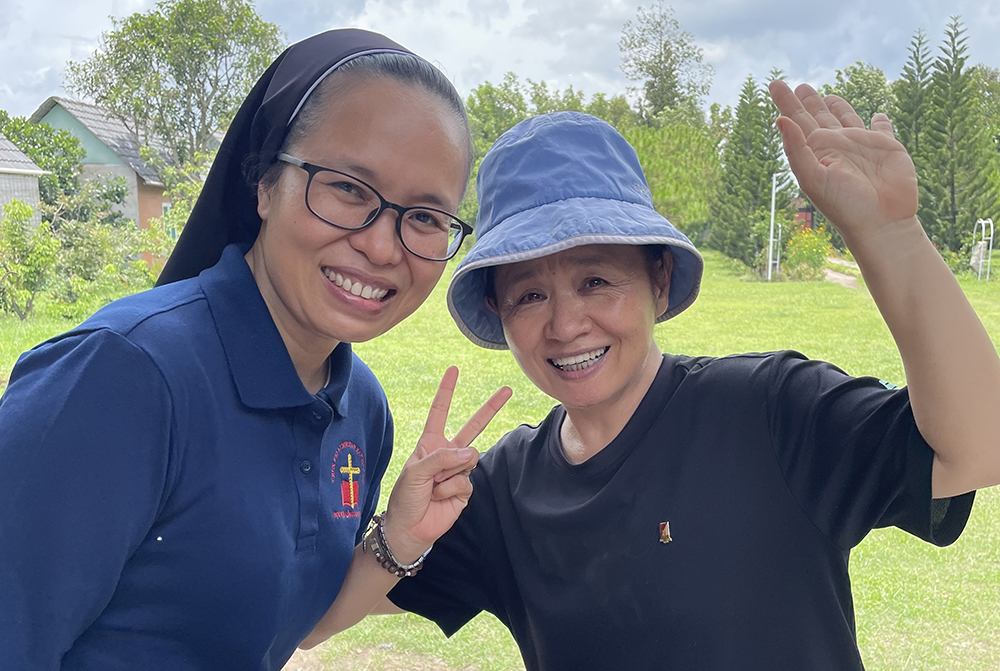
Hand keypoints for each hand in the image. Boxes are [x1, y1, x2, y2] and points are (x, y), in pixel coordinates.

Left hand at [382, 366, 511, 561]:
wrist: (409, 529)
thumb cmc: (404, 498)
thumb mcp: (415, 471)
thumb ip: (442, 457)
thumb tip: (470, 452)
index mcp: (430, 443)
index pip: (440, 412)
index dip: (446, 391)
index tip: (454, 370)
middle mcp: (446, 453)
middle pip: (472, 426)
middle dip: (490, 408)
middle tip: (508, 390)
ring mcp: (458, 470)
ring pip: (469, 458)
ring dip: (449, 472)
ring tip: (434, 487)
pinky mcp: (465, 488)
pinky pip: (466, 480)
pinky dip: (452, 488)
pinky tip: (440, 497)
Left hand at [768, 81, 918, 245]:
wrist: (880, 222)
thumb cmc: (843, 204)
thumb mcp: (813, 177)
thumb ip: (796, 149)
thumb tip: (780, 119)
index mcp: (817, 150)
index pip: (798, 120)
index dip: (787, 103)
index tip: (775, 84)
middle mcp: (837, 145)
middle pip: (819, 116)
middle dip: (808, 102)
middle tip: (799, 86)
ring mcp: (861, 145)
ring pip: (847, 119)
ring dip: (838, 107)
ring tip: (827, 95)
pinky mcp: (888, 146)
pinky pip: (883, 129)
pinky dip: (881, 121)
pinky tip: (877, 115)